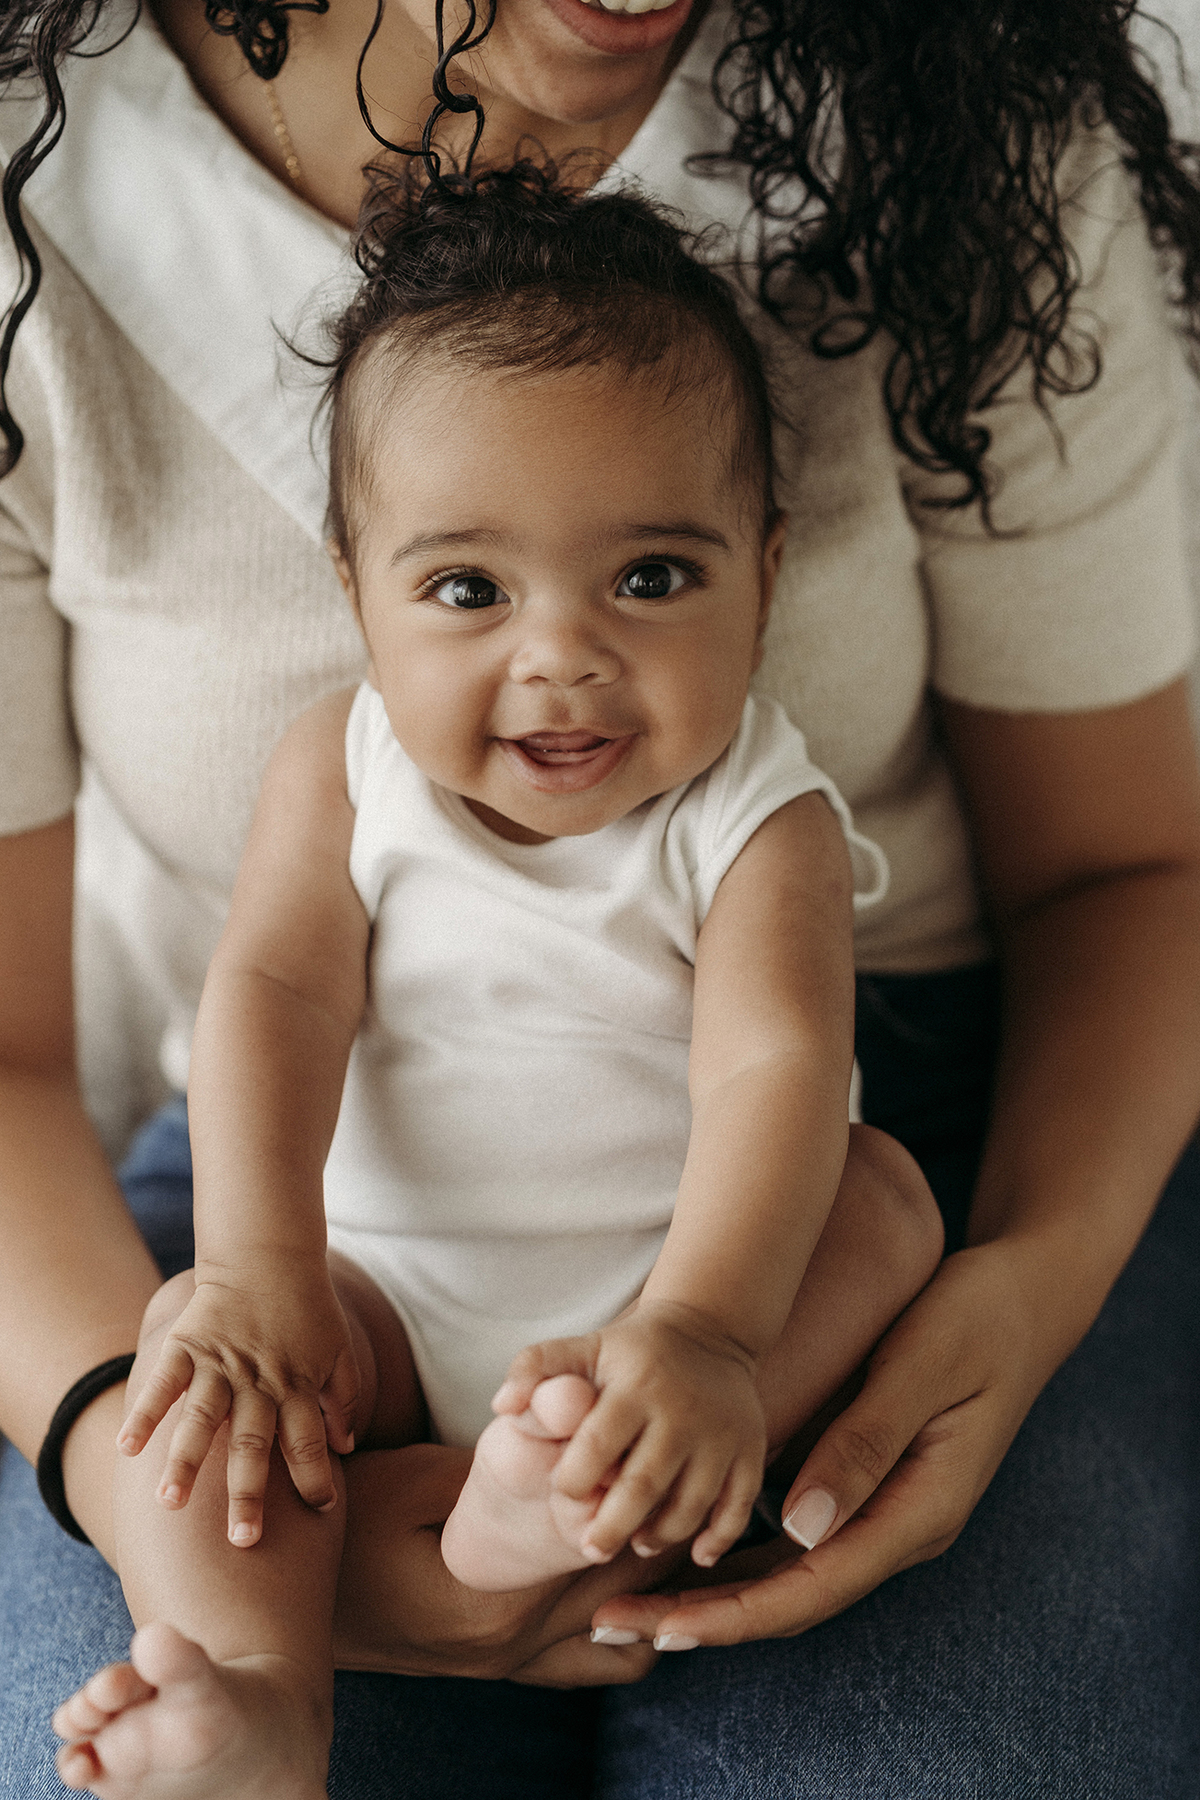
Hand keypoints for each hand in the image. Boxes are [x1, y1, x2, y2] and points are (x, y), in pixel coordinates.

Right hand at [117, 1269, 359, 1545]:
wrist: (269, 1252)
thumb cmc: (307, 1306)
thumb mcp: (338, 1349)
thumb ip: (344, 1398)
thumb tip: (348, 1448)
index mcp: (298, 1384)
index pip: (310, 1440)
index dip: (318, 1476)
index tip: (323, 1512)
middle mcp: (259, 1380)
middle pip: (255, 1443)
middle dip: (250, 1493)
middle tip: (243, 1542)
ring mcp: (221, 1363)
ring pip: (203, 1419)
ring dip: (186, 1462)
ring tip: (169, 1504)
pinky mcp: (189, 1344)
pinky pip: (164, 1381)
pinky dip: (145, 1412)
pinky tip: (126, 1448)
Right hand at [334, 1441, 670, 1685]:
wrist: (278, 1611)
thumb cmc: (341, 1531)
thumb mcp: (414, 1478)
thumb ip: (497, 1455)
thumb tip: (568, 1410)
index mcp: (500, 1604)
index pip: (610, 1552)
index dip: (647, 1499)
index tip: (665, 1454)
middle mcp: (516, 1648)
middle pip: (632, 1599)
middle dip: (664, 1540)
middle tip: (682, 1480)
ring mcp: (510, 1666)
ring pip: (626, 1644)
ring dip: (649, 1590)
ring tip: (661, 1525)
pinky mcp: (501, 1670)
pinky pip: (590, 1663)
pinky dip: (619, 1628)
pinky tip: (622, 1580)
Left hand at [493, 1302, 767, 1568]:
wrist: (709, 1331)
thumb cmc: (631, 1351)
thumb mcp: (583, 1346)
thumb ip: (534, 1368)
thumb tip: (500, 1405)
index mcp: (636, 1386)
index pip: (597, 1444)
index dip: (573, 1479)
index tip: (561, 1494)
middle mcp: (682, 1412)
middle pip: (643, 1485)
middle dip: (611, 1526)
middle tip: (590, 1548)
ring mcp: (721, 1435)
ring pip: (690, 1505)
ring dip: (660, 1535)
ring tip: (635, 1543)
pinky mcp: (750, 1451)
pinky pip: (738, 1506)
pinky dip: (718, 1537)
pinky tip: (696, 1553)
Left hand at [587, 1243, 1059, 1646]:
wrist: (1023, 1299)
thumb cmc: (974, 1321)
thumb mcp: (920, 1368)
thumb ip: (864, 1443)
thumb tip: (799, 1525)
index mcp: (921, 1510)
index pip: (813, 1586)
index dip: (733, 1613)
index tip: (662, 1626)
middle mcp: (902, 1525)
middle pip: (790, 1595)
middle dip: (702, 1616)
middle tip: (611, 1622)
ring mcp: (887, 1509)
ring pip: (789, 1573)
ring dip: (712, 1591)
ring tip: (628, 1598)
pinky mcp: (870, 1484)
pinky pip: (797, 1537)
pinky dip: (740, 1550)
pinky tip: (683, 1546)